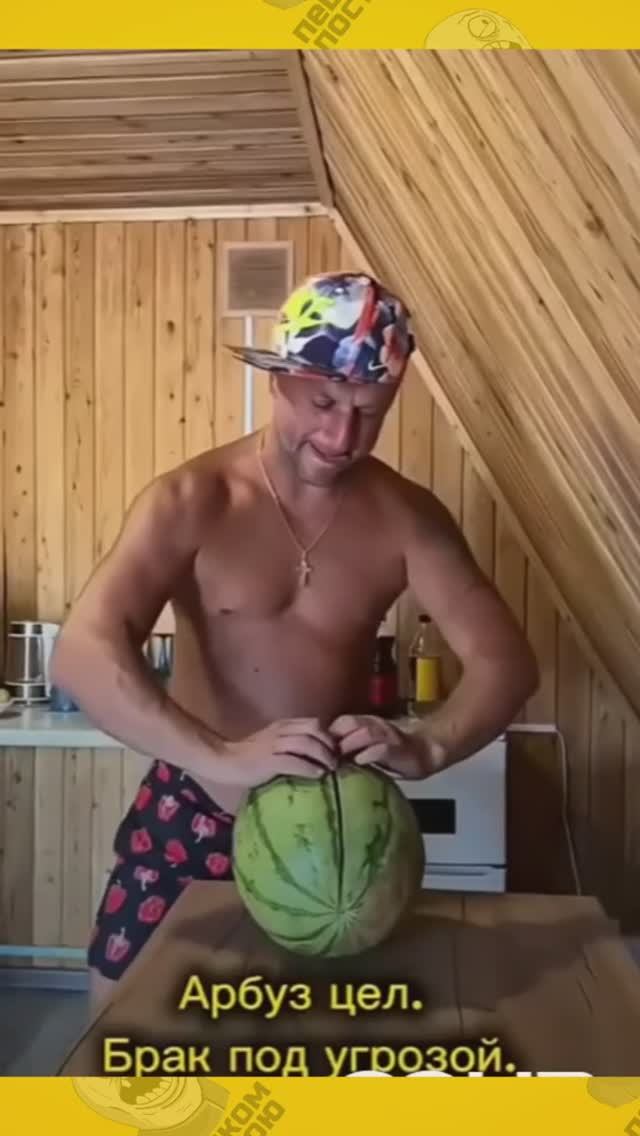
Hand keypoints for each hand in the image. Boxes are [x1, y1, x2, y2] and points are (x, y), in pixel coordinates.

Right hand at [226, 717, 337, 786]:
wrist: (223, 761)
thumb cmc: (248, 756)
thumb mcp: (272, 742)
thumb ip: (290, 744)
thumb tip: (315, 755)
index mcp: (282, 725)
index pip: (312, 722)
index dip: (328, 735)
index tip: (335, 750)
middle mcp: (280, 731)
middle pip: (314, 728)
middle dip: (329, 744)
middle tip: (336, 760)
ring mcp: (274, 745)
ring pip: (307, 743)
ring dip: (323, 756)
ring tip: (330, 768)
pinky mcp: (268, 761)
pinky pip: (295, 761)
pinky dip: (309, 768)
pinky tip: (317, 775)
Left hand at [330, 714, 445, 779]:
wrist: (426, 750)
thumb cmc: (394, 752)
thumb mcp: (368, 747)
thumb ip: (350, 748)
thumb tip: (324, 758)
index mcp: (366, 723)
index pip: (340, 722)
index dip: (326, 735)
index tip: (318, 751)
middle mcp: (375, 724)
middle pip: (348, 723)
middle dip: (334, 739)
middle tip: (325, 758)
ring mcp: (388, 735)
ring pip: (364, 732)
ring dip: (349, 746)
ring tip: (338, 762)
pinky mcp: (398, 748)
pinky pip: (382, 748)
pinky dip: (368, 755)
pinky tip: (359, 763)